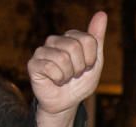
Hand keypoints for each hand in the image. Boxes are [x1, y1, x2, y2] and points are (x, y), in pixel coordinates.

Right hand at [28, 11, 106, 126]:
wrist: (66, 103)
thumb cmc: (80, 83)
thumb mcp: (95, 62)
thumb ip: (97, 38)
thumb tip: (102, 14)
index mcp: (71, 37)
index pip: (88, 39)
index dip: (91, 59)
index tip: (87, 67)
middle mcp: (55, 40)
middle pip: (74, 47)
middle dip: (79, 67)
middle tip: (75, 74)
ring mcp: (42, 51)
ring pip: (62, 58)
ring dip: (68, 75)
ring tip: (64, 78)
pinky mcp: (33, 64)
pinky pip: (50, 68)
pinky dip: (58, 79)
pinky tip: (54, 81)